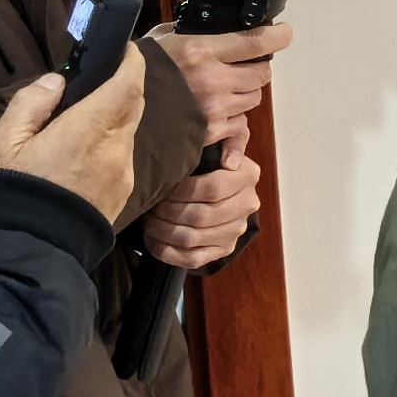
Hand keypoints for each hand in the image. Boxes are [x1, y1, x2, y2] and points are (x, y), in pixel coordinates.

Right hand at [0, 60, 147, 225]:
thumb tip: (58, 82)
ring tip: (82, 120)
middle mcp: (116, 150)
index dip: (131, 62)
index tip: (125, 49)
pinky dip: (109, 145)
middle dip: (123, 86)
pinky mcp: (122, 195)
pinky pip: (122, 158)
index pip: (127, 85)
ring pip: (127, 133)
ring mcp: (123, 175)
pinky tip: (82, 154)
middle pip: (133, 106)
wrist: (28, 251)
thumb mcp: (4, 141)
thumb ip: (32, 103)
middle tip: (99, 78)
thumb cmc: (13, 191)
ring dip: (114, 119)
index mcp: (89, 131)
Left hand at [136, 117, 258, 272]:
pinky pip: (192, 259)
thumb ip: (213, 137)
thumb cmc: (204, 163)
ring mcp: (236, 230)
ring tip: (148, 222)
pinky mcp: (224, 250)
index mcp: (247, 175)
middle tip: (151, 208)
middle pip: (201, 216)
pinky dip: (167, 252)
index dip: (182, 191)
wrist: (216, 190)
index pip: (213, 188)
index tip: (163, 188)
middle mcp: (248, 204)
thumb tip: (206, 138)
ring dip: (164, 232)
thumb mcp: (211, 144)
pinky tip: (153, 241)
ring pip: (193, 239)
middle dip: (169, 213)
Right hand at [151, 21, 290, 143]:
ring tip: (224, 91)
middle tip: (243, 68)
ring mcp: (216, 108)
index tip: (284, 34)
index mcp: (200, 51)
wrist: (121, 121)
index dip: (276, 37)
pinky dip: (232, 119)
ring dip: (245, 93)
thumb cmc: (139, 77)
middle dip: (256, 69)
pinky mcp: (213, 132)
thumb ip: (183, 32)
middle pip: (261, 73)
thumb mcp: (159, 42)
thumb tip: (202, 24)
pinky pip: (239, 124)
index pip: (253, 42)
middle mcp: (214, 80)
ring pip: (253, 98)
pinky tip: (215, 113)